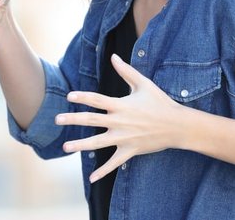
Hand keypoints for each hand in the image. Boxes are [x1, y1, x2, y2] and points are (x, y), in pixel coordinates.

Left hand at [55, 54, 183, 182]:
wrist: (178, 126)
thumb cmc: (160, 102)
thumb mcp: (144, 84)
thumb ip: (126, 71)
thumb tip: (113, 56)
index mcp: (121, 105)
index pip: (97, 100)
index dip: (83, 97)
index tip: (69, 96)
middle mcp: (120, 122)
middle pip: (92, 120)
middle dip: (73, 120)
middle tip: (56, 119)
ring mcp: (124, 138)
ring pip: (98, 143)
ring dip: (81, 145)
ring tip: (65, 147)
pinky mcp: (130, 150)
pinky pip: (114, 163)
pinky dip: (103, 171)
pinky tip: (91, 179)